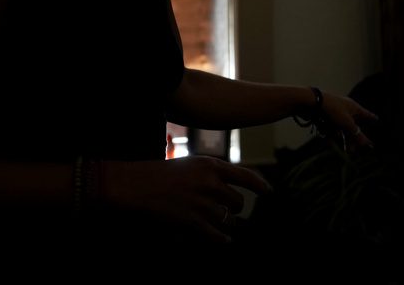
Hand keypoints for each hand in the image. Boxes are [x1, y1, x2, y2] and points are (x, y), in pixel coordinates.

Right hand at [101, 156, 270, 243]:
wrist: (133, 185)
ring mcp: (202, 203)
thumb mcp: (188, 164)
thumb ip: (209, 173)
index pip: (246, 176)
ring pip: (227, 219)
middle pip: (238, 202)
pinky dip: (222, 238)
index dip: (261, 185)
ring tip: (220, 224)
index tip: (269, 193)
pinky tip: (224, 239)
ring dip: (225, 223)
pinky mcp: (192, 222)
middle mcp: (210, 182)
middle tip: (229, 211)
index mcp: (210, 164)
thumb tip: (228, 185)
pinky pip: (216, 234)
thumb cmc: (157, 172)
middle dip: (234, 208)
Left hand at [321, 91, 378, 148]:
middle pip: (352, 125)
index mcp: (354, 107)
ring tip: (347, 151)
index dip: (371, 117)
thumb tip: (367, 144)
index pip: (366, 114)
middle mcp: (345, 109)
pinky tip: (329, 139)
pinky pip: (331, 127)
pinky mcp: (325, 115)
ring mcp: (335, 112)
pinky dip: (331, 134)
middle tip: (354, 150)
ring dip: (343, 139)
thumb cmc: (333, 110)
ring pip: (341, 128)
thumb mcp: (347, 124)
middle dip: (353, 138)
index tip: (376, 119)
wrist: (312, 102)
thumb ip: (357, 135)